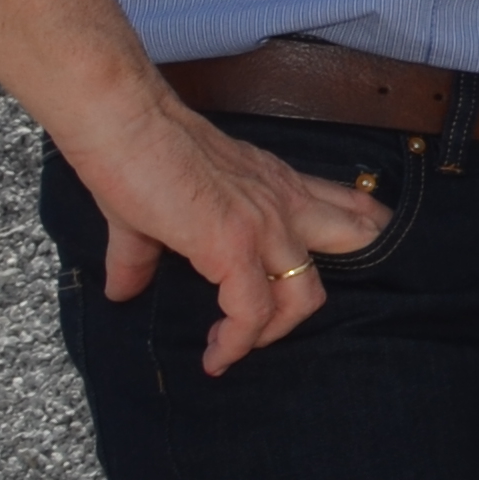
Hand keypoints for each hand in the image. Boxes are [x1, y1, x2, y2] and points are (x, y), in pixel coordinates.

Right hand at [68, 83, 389, 376]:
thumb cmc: (135, 154)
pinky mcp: (233, 244)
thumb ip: (145, 254)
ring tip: (237, 347)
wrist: (121, 123)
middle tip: (285, 322)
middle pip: (355, 243)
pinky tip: (216, 356)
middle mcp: (283, 201)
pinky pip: (252, 311)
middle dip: (338, 282)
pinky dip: (237, 343)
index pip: (344, 205)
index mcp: (275, 184)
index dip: (357, 234)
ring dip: (275, 332)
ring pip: (306, 294)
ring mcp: (263, 224)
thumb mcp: (153, 209)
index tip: (328, 269)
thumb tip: (122, 290)